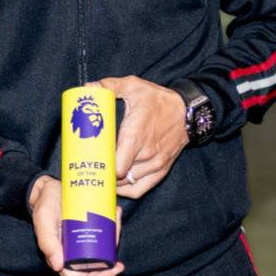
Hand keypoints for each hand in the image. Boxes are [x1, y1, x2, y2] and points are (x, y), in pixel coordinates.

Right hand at [28, 175, 123, 275]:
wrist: (49, 189)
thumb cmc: (44, 206)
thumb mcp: (43, 221)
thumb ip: (47, 242)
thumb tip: (57, 267)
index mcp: (63, 261)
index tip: (115, 268)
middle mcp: (75, 256)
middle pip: (100, 266)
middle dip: (113, 252)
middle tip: (117, 230)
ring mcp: (84, 244)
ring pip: (106, 249)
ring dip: (115, 235)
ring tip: (116, 215)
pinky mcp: (89, 230)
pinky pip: (105, 234)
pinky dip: (113, 224)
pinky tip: (115, 211)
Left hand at [96, 75, 187, 199]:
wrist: (186, 111)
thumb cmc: (158, 100)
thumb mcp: (134, 86)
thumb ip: (110, 86)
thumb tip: (89, 87)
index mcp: (136, 136)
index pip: (116, 166)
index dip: (101, 166)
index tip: (91, 159)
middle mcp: (147, 154)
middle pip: (118, 176)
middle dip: (103, 172)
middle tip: (91, 164)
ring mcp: (155, 165)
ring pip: (127, 184)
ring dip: (113, 180)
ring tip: (101, 172)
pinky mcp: (161, 170)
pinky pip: (139, 189)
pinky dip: (126, 190)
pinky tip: (116, 184)